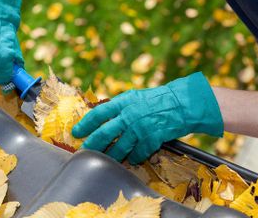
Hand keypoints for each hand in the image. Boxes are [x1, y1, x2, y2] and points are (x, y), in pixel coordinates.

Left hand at [72, 72, 223, 163]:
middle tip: (85, 151)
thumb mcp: (134, 97)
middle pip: (105, 134)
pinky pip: (138, 154)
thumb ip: (118, 107)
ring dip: (111, 156)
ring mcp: (140, 128)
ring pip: (119, 148)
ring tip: (105, 159)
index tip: (76, 132)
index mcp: (123, 102)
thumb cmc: (156, 99)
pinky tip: (131, 159)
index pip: (98, 114)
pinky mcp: (152, 139)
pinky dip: (133, 158)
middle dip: (92, 145)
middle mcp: (129, 115)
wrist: (181, 103)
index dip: (85, 124)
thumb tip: (101, 117)